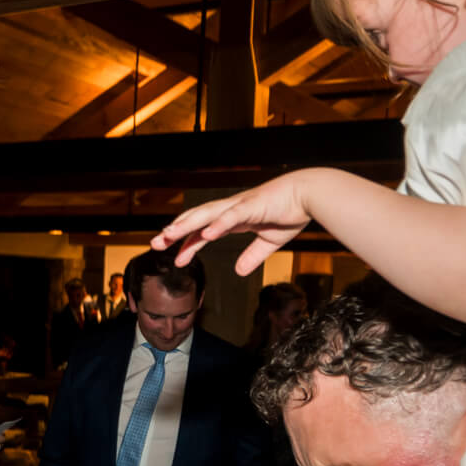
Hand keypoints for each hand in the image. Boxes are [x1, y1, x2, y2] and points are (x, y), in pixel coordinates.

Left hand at [152, 173, 311, 273]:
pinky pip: (232, 216)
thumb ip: (252, 256)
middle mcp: (231, 210)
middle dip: (174, 231)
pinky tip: (205, 233)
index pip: (203, 232)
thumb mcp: (268, 242)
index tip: (175, 259)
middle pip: (196, 220)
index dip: (187, 245)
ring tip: (169, 233)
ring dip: (187, 224)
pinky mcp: (253, 205)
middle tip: (155, 243)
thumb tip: (239, 271)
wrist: (310, 194)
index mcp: (233, 218)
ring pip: (206, 214)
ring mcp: (240, 206)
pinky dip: (218, 224)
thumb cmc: (291, 212)